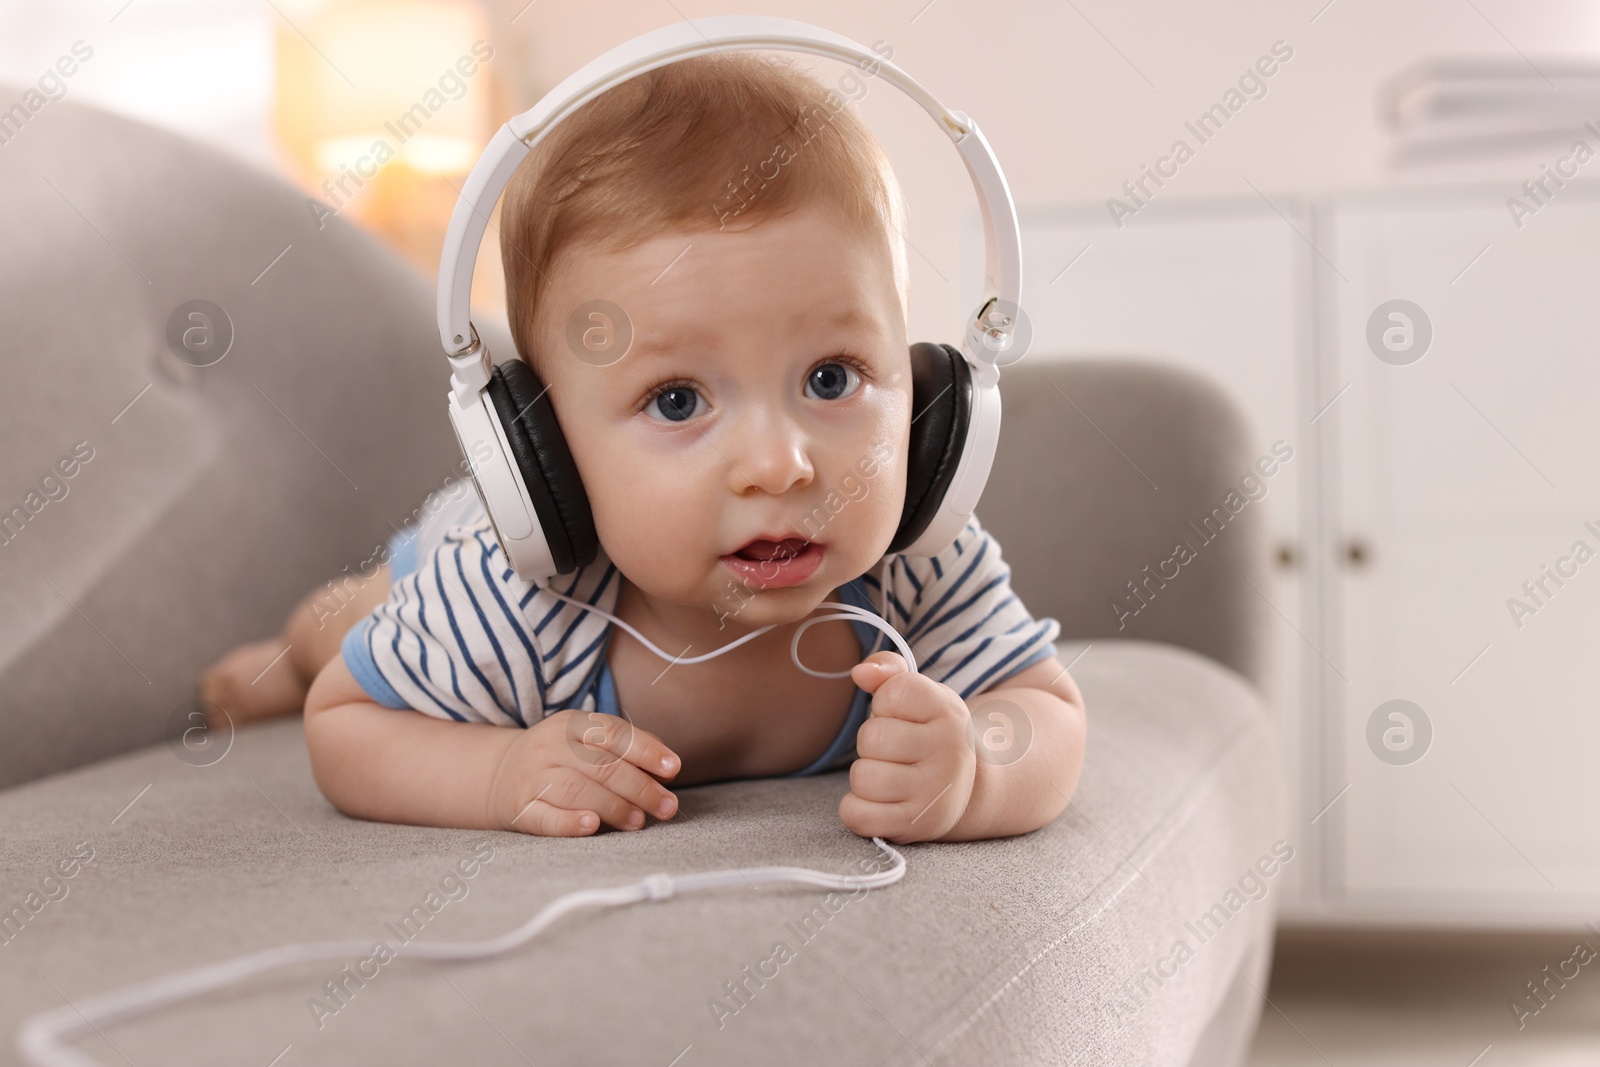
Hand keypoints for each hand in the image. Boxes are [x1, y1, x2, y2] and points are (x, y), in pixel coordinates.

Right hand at [486, 709, 680, 835]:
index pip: (613, 732)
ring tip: (638, 821)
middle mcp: (550, 747)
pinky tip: (592, 826)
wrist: (498, 774)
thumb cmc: (561, 759)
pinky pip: (545, 817)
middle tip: (666, 806)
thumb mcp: (587, 741)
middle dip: (639, 787)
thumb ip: (628, 748)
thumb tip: (668, 765)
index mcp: (572, 724)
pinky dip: (569, 822)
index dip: (646, 750)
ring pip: (576, 790)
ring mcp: (532, 777)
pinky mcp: (519, 808)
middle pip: (600, 765)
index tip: (673, 768)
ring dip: (612, 806)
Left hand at [840, 651, 975, 843]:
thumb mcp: (921, 696)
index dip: (885, 703)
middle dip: (871, 742)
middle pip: (872, 738)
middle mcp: (949, 753)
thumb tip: (860, 673)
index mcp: (949, 712)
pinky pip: (857, 815)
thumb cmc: (929, 734)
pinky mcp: (915, 826)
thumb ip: (889, 671)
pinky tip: (876, 801)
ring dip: (865, 775)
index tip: (902, 715)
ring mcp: (934, 793)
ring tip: (887, 775)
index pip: (894, 692)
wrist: (964, 789)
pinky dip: (856, 809)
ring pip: (863, 778)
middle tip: (892, 750)